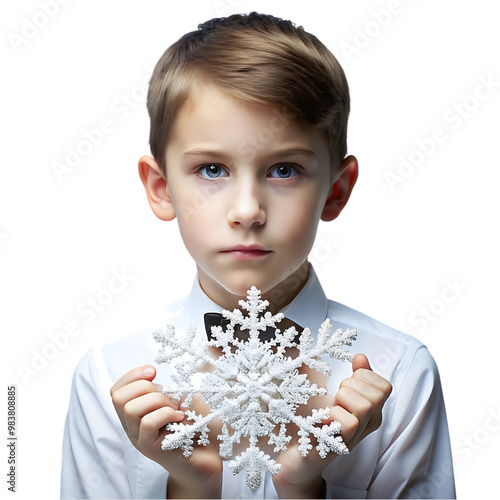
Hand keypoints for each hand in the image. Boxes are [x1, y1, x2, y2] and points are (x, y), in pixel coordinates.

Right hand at [110, 365, 222, 498]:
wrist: (208, 454)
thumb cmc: (194, 423)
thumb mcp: (176, 399)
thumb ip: (162, 388)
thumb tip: (152, 374)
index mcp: (136, 412)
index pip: (117, 391)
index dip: (132, 375)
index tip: (154, 371)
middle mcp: (132, 426)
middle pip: (119, 397)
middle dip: (146, 387)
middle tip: (169, 397)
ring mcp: (139, 439)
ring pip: (130, 409)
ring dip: (157, 400)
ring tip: (175, 408)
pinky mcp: (151, 449)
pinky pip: (147, 423)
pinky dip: (165, 413)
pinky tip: (179, 417)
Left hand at [272, 354, 391, 497]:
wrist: (294, 454)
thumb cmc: (316, 419)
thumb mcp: (336, 394)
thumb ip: (352, 376)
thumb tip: (361, 357)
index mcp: (370, 411)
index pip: (384, 386)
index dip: (364, 376)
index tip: (345, 383)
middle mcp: (368, 425)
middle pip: (377, 394)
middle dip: (351, 386)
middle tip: (335, 397)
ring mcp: (355, 437)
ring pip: (366, 406)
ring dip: (342, 399)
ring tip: (330, 407)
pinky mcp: (340, 447)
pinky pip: (350, 423)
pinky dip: (334, 415)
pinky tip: (323, 420)